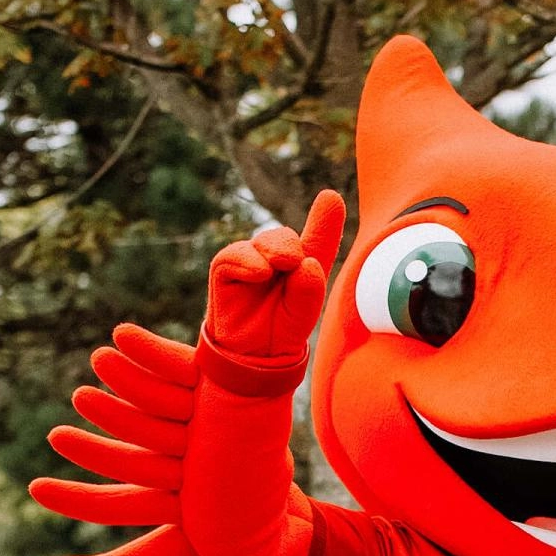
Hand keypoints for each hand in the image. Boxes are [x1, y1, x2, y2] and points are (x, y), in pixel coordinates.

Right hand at [204, 191, 345, 360]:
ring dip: (272, 249)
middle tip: (294, 262)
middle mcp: (276, 259)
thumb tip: (306, 263)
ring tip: (277, 267)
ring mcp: (249, 262)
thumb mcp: (304, 313)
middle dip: (289, 245)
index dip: (325, 220)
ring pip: (261, 243)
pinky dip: (246, 260)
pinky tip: (259, 270)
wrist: (252, 358)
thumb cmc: (281, 333)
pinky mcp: (224, 271)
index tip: (331, 198)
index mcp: (302, 266)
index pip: (316, 240)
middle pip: (285, 238)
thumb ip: (311, 289)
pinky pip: (231, 257)